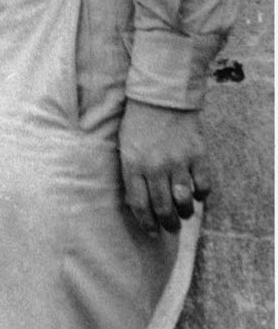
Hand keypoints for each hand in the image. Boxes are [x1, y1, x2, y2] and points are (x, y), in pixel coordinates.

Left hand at [118, 99, 210, 233]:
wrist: (160, 96)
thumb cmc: (138, 123)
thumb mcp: (125, 146)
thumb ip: (131, 173)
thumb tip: (139, 204)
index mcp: (133, 164)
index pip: (140, 205)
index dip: (147, 223)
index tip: (152, 232)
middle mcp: (155, 166)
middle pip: (164, 208)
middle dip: (168, 224)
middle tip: (171, 228)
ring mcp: (178, 161)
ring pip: (185, 202)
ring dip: (185, 212)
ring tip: (184, 213)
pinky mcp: (197, 155)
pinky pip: (203, 187)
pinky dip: (201, 195)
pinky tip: (196, 193)